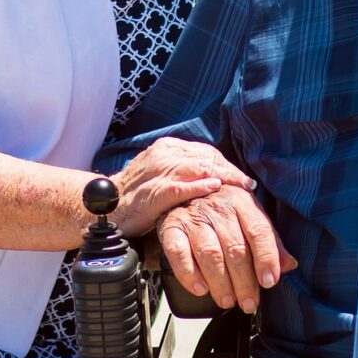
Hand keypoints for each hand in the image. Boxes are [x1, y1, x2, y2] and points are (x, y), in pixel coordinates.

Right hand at [110, 137, 253, 237]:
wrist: (109, 209)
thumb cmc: (140, 195)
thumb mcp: (165, 176)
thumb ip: (187, 172)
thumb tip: (219, 178)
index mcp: (168, 149)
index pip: (206, 152)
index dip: (227, 165)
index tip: (243, 179)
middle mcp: (163, 155)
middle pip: (205, 158)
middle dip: (229, 171)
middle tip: (247, 184)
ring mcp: (157, 172)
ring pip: (196, 168)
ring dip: (221, 176)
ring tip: (240, 185)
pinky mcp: (152, 191)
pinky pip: (179, 186)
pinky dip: (198, 186)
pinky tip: (214, 188)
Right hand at [157, 185, 297, 314]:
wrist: (186, 191)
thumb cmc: (224, 211)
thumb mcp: (250, 218)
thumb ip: (270, 242)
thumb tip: (289, 265)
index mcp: (242, 202)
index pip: (259, 231)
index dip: (266, 258)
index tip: (269, 282)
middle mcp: (218, 207)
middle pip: (235, 248)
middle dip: (244, 281)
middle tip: (249, 303)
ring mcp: (194, 216)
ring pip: (210, 253)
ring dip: (220, 282)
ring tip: (227, 301)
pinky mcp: (172, 227)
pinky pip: (178, 253)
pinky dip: (189, 274)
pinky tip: (201, 289)